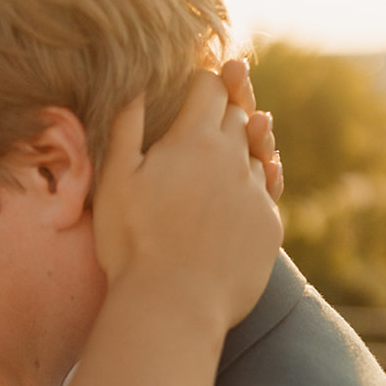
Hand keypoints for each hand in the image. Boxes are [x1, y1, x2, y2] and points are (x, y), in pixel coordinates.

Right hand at [93, 71, 283, 335]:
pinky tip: (242, 188)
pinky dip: (255, 183)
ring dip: (242, 145)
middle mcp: (234, 159)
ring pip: (255, 153)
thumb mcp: (116, 179)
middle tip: (212, 106)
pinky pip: (267, 192)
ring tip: (228, 146)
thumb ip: (126, 127)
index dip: (201, 79)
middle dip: (225, 106)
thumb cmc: (133, 243)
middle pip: (237, 115)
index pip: (208, 88)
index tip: (192, 81)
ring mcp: (255, 193)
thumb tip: (133, 85)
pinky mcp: (270, 226)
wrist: (173, 305)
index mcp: (195, 140)